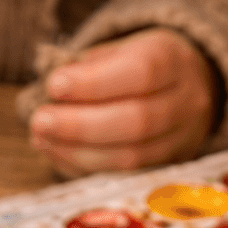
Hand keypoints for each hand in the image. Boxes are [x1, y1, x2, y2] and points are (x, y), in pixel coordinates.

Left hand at [29, 29, 217, 174]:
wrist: (187, 89)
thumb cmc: (140, 66)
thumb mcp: (120, 50)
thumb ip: (89, 66)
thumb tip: (48, 93)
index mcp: (174, 60)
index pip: (141, 73)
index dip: (94, 83)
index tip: (54, 85)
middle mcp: (185, 103)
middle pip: (136, 122)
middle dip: (81, 125)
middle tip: (40, 121)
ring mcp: (180, 142)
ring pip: (130, 158)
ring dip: (78, 152)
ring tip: (41, 139)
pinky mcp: (165, 170)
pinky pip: (122, 177)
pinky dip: (84, 168)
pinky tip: (58, 154)